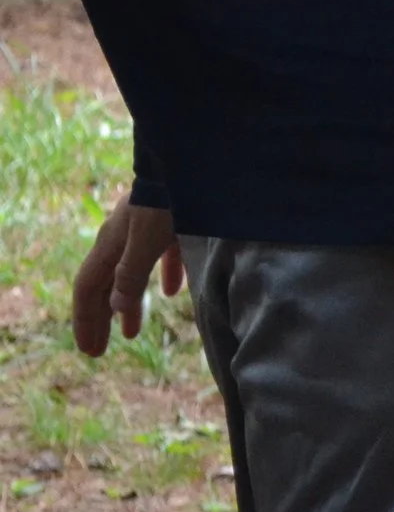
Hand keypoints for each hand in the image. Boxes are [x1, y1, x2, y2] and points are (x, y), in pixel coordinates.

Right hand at [72, 196, 182, 357]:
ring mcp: (143, 231)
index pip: (89, 288)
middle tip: (98, 351)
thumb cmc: (168, 199)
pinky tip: (172, 293)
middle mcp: (120, 238)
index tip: (90, 351)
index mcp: (110, 244)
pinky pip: (159, 258)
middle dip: (100, 319)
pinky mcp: (168, 224)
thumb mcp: (148, 238)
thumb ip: (132, 271)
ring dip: (127, 304)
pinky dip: (161, 278)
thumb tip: (115, 305)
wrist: (188, 160)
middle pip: (105, 285)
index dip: (87, 320)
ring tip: (131, 332)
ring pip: (129, 275)